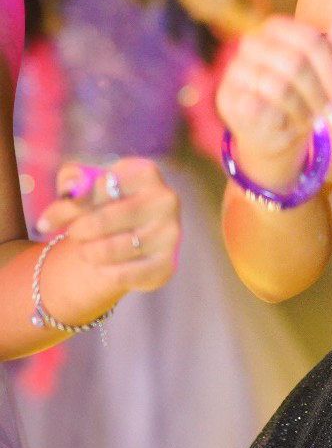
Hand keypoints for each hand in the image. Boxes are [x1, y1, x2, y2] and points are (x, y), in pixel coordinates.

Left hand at [36, 158, 181, 293]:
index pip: (98, 189)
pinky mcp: (168, 264)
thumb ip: (73, 179)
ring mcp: (171, 233)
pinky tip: (104, 266)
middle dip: (79, 232)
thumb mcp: (86, 184)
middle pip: (102, 221)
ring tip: (87, 250)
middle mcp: (166, 200)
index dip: (69, 207)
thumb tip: (71, 189)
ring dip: (89, 253)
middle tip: (73, 235)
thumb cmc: (105, 203)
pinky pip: (124, 274)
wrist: (132, 234)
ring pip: (112, 250)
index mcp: (146, 173)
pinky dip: (106, 273)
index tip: (44, 223)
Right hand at [216, 11, 331, 189]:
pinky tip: (291, 126)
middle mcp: (252, 44)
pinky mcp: (227, 97)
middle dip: (321, 95)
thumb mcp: (325, 68)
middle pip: (296, 63)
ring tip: (313, 122)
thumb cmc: (301, 93)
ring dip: (304, 111)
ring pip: (278, 86)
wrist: (273, 130)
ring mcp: (235, 69)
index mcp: (276, 29)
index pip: (310, 41)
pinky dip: (282, 119)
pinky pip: (258, 106)